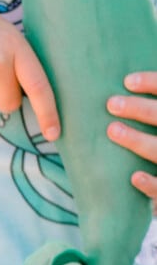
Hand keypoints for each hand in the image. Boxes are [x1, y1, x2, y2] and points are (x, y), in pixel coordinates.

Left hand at [107, 72, 156, 200]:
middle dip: (140, 109)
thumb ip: (145, 111)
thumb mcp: (152, 123)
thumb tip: (119, 85)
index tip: (127, 82)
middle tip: (111, 104)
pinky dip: (151, 183)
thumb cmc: (152, 144)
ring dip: (137, 140)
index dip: (152, 83)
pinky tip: (134, 177)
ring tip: (112, 130)